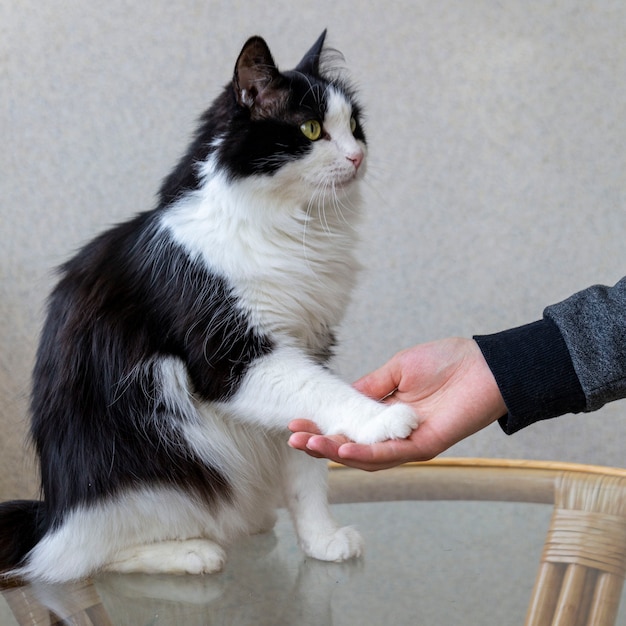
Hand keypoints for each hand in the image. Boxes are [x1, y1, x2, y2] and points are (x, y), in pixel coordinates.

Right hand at [288, 338, 506, 470]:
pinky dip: (364, 454)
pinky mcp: (424, 447)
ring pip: (365, 457)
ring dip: (335, 451)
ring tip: (309, 443)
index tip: (296, 421)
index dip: (322, 426)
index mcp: (385, 415)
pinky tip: (342, 449)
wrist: (485, 364)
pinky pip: (390, 455)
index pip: (348, 426)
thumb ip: (369, 387)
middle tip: (295, 438)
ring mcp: (408, 444)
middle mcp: (394, 434)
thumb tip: (340, 397)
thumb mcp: (396, 369)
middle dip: (321, 443)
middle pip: (351, 447)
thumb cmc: (445, 362)